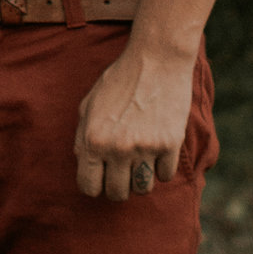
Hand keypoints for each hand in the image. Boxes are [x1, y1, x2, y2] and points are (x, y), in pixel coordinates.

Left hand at [73, 32, 200, 202]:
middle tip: (123, 171)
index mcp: (93, 140)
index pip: (89, 187)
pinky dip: (162, 167)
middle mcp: (117, 148)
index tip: (102, 178)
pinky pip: (165, 175)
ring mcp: (145, 148)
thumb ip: (82, 138)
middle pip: (117, 193)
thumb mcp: (89, 105)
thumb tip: (84, 165)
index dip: (95, 186)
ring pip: (143, 189)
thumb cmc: (119, 80)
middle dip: (119, 186)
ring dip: (141, 179)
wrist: (156, 60)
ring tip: (141, 161)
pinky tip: (158, 150)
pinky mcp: (170, 144)